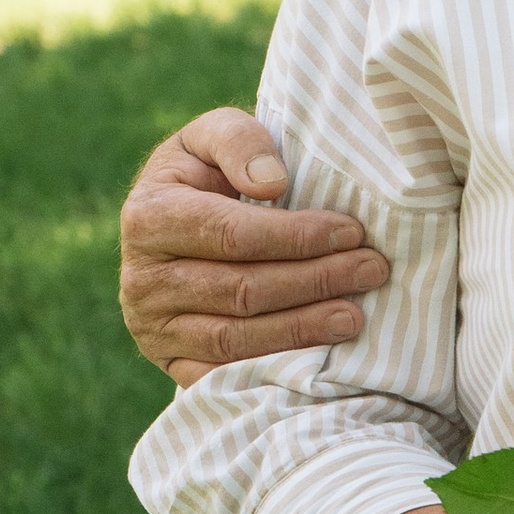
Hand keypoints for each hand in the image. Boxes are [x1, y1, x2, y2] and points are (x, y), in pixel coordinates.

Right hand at [120, 110, 391, 384]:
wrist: (173, 231)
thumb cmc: (206, 176)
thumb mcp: (209, 138)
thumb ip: (237, 141)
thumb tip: (271, 184)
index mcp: (148, 216)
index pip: (231, 234)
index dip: (296, 236)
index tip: (352, 231)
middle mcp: (141, 279)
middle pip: (241, 289)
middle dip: (315, 281)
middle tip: (372, 270)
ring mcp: (153, 328)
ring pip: (237, 338)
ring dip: (304, 329)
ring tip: (356, 315)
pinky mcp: (170, 364)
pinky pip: (227, 375)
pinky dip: (276, 367)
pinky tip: (321, 356)